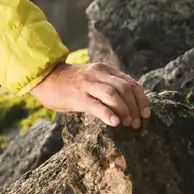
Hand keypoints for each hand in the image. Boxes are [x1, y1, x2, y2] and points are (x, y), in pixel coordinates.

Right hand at [30, 61, 151, 128]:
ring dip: (125, 110)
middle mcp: (98, 74)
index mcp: (105, 70)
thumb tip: (131, 105)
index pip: (130, 82)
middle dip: (135, 107)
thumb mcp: (94, 79)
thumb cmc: (73, 84)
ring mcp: (87, 85)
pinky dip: (108, 114)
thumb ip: (110, 86)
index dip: (141, 98)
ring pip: (113, 94)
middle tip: (137, 122)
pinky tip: (115, 123)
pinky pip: (96, 105)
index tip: (146, 113)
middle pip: (125, 88)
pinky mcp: (77, 97)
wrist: (47, 79)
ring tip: (128, 124)